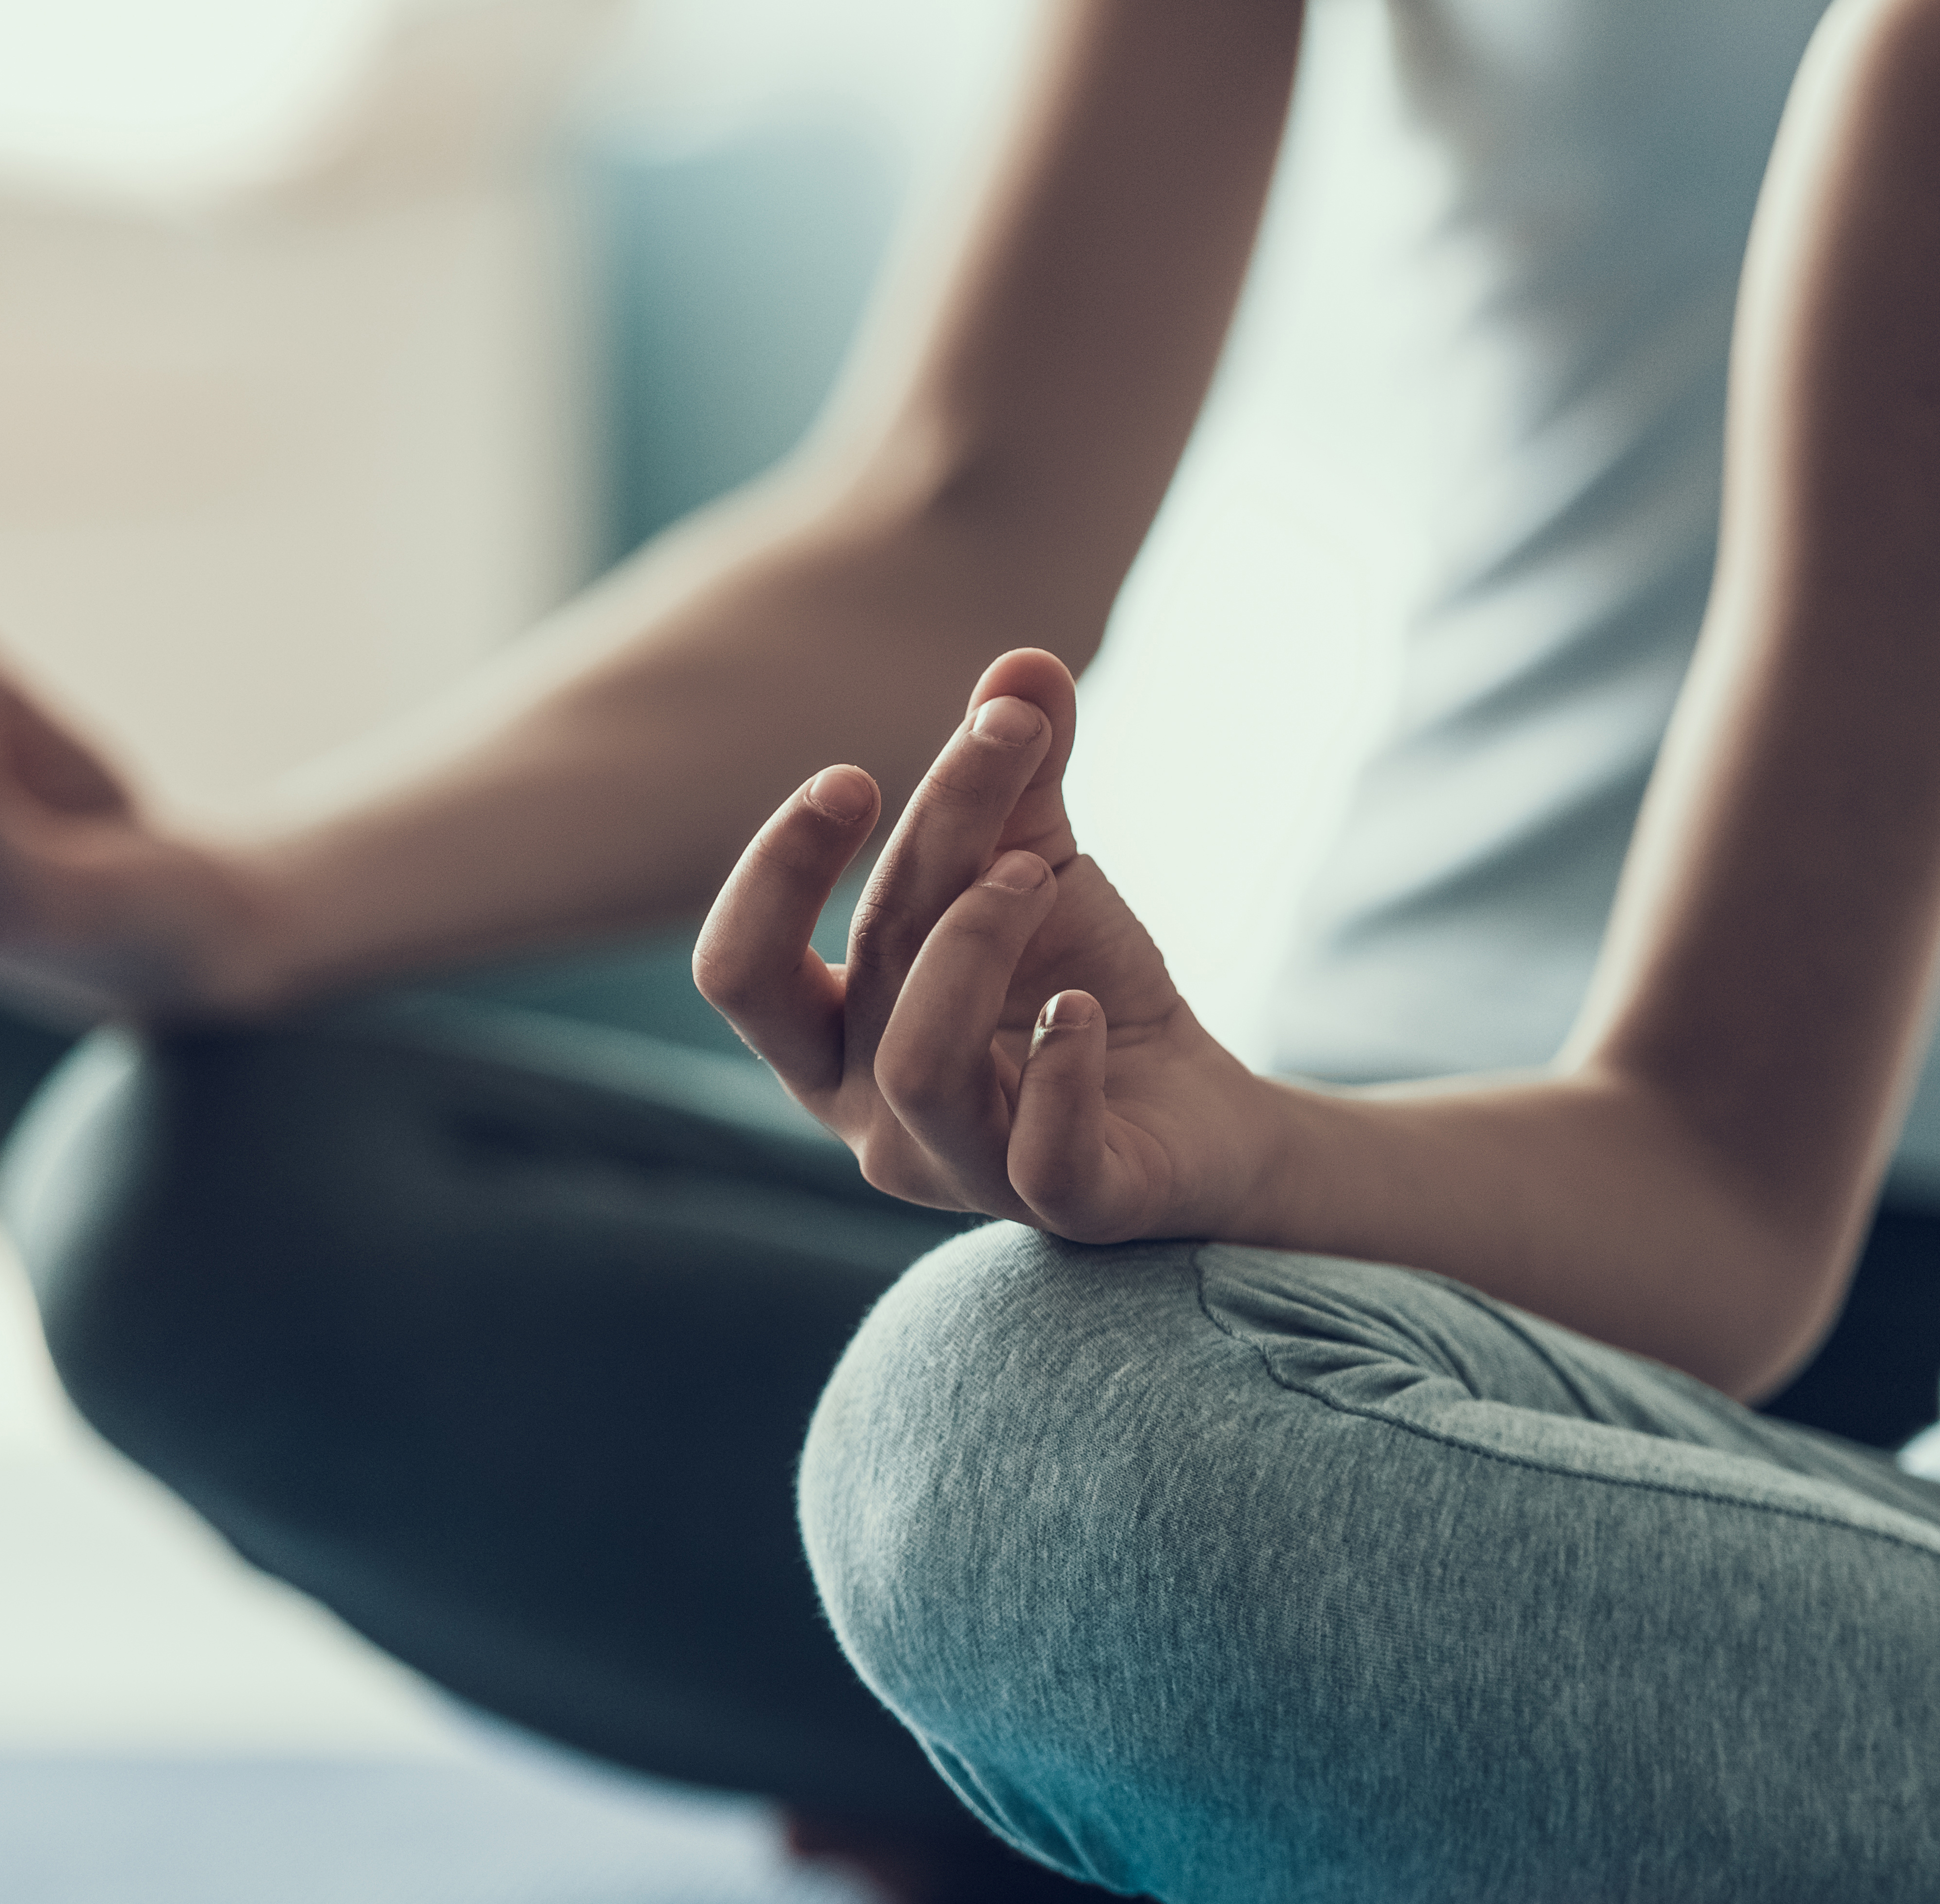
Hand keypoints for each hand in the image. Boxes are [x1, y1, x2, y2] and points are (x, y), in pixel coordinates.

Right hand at [695, 648, 1284, 1241]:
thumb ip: (1016, 777)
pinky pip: (1041, 1150)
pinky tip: (1088, 1008)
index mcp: (833, 1041)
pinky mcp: (1066, 1206)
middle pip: (848, 981)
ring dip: (978, 939)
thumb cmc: (1077, 989)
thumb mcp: (1037, 866)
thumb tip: (1023, 661)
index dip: (776, 871)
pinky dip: (1063, 1064)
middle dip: (918, 851)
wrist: (1199, 1112)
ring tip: (1044, 872)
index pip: (740, 970)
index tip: (855, 777)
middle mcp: (874, 1120)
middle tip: (994, 749)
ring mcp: (963, 1172)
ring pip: (919, 1064)